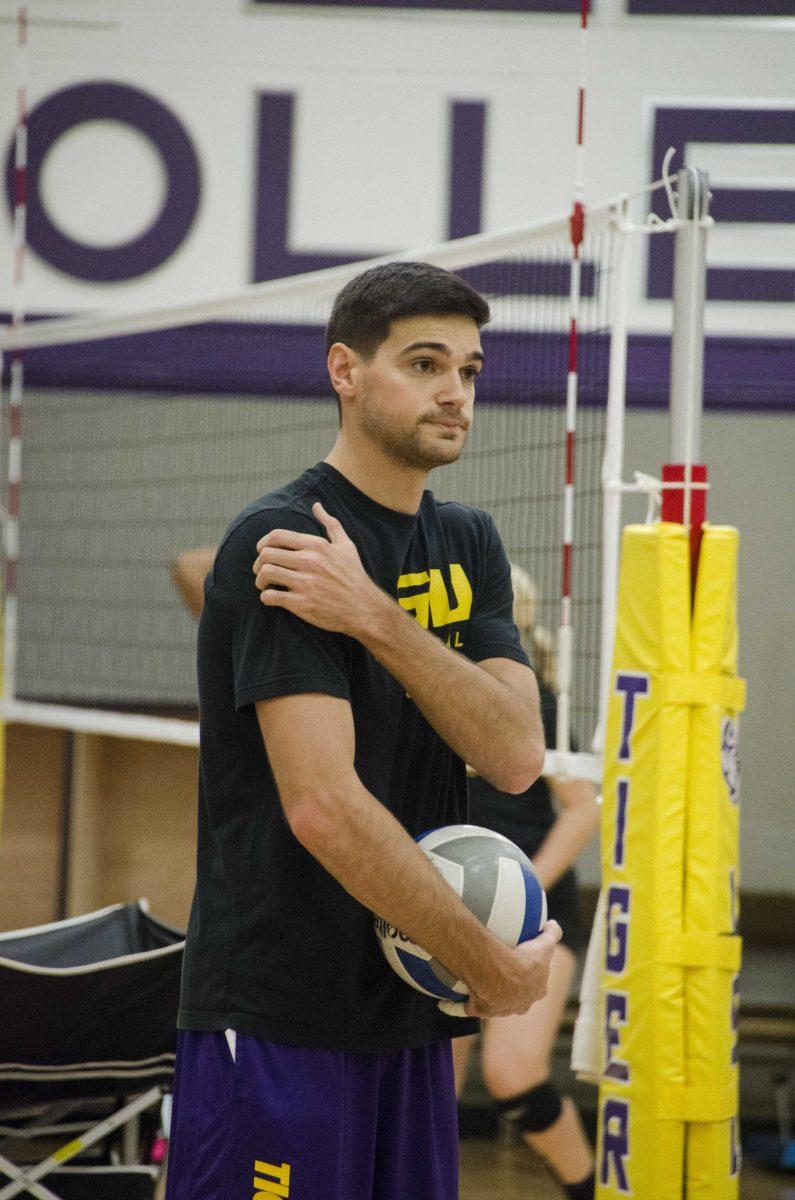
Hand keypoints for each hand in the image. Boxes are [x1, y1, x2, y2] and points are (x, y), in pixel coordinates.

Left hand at [253, 501, 384, 637]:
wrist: (364, 607)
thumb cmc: (354, 575)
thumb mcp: (346, 545)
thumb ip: (330, 523)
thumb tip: (317, 505)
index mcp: (316, 545)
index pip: (276, 536)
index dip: (262, 543)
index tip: (262, 552)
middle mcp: (309, 561)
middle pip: (266, 554)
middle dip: (258, 563)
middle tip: (261, 571)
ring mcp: (305, 583)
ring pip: (266, 573)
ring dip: (260, 580)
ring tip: (264, 585)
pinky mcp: (302, 604)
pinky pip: (270, 596)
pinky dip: (266, 597)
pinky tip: (272, 598)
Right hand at [438, 920, 561, 1019]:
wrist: (500, 974)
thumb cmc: (523, 960)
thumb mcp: (544, 945)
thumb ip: (552, 934)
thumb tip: (553, 924)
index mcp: (534, 992)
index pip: (535, 988)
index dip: (530, 979)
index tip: (522, 969)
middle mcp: (518, 1005)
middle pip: (515, 999)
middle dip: (510, 992)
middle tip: (499, 975)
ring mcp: (498, 1010)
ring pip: (492, 1004)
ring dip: (485, 996)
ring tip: (475, 982)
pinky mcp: (478, 1010)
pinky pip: (464, 1008)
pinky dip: (454, 1007)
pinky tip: (445, 1004)